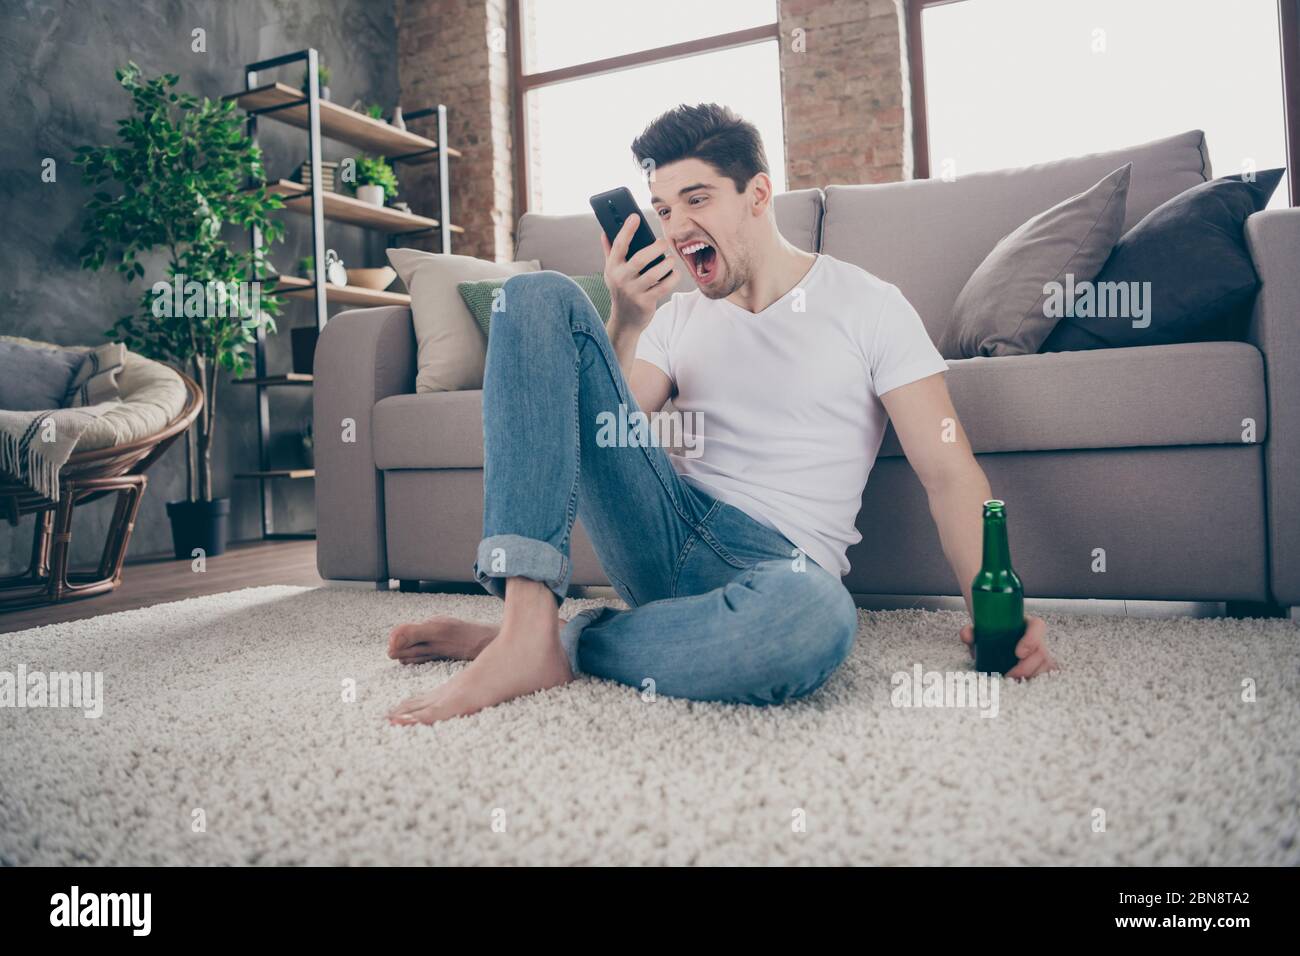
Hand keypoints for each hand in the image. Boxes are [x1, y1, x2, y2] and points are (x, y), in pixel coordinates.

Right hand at [601, 213, 674, 328]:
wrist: (625, 320)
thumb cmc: (621, 290)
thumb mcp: (612, 272)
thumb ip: (609, 252)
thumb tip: (604, 232)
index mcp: (612, 268)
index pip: (619, 245)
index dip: (627, 230)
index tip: (635, 216)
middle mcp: (621, 279)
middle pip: (640, 259)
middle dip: (656, 248)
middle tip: (663, 243)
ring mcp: (633, 292)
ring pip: (655, 273)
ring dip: (667, 263)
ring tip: (670, 259)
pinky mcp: (645, 302)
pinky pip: (664, 286)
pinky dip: (672, 278)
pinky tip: (674, 273)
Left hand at [959, 614, 1056, 679]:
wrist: (995, 643)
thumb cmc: (991, 635)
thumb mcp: (980, 631)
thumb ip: (971, 631)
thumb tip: (967, 635)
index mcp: (1026, 624)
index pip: (1038, 627)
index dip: (1031, 640)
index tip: (1018, 653)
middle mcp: (1038, 639)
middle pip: (1042, 652)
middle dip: (1026, 667)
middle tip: (1009, 675)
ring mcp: (1042, 654)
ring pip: (1046, 667)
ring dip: (1030, 677)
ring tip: (1012, 683)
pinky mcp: (1041, 668)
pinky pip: (1045, 676)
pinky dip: (1033, 682)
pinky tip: (1020, 686)